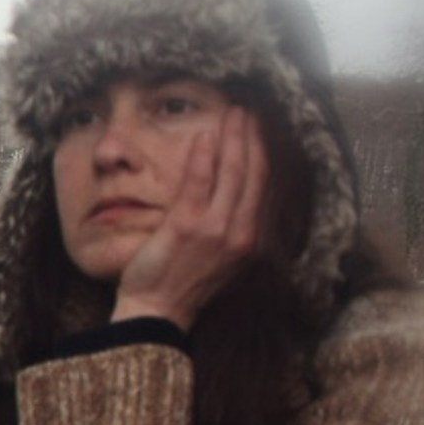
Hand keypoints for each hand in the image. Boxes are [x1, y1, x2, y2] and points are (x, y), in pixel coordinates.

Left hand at [109, 106, 267, 328]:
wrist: (157, 313)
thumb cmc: (183, 285)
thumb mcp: (222, 259)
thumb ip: (234, 230)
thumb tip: (238, 198)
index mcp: (251, 241)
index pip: (265, 188)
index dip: (266, 155)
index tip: (263, 131)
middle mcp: (242, 234)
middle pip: (256, 174)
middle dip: (254, 138)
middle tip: (252, 111)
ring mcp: (217, 229)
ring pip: (234, 172)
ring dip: (235, 138)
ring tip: (235, 113)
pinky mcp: (188, 226)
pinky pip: (200, 182)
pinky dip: (205, 156)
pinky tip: (205, 135)